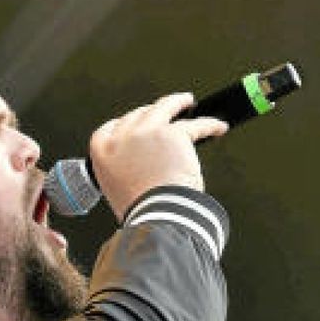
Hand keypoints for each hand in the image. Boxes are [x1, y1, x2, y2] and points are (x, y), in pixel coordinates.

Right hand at [89, 92, 227, 220]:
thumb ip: (123, 166)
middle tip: (167, 113)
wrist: (155, 218)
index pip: (113, 126)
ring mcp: (147, 132)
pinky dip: (210, 125)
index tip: (141, 121)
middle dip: (154, 113)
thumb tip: (143, 158)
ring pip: (165, 107)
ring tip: (188, 102)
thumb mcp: (117, 186)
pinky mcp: (173, 134)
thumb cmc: (140, 210)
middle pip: (140, 114)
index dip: (130, 121)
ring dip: (178, 102)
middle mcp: (121, 136)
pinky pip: (196, 125)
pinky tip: (217, 126)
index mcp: (101, 150)